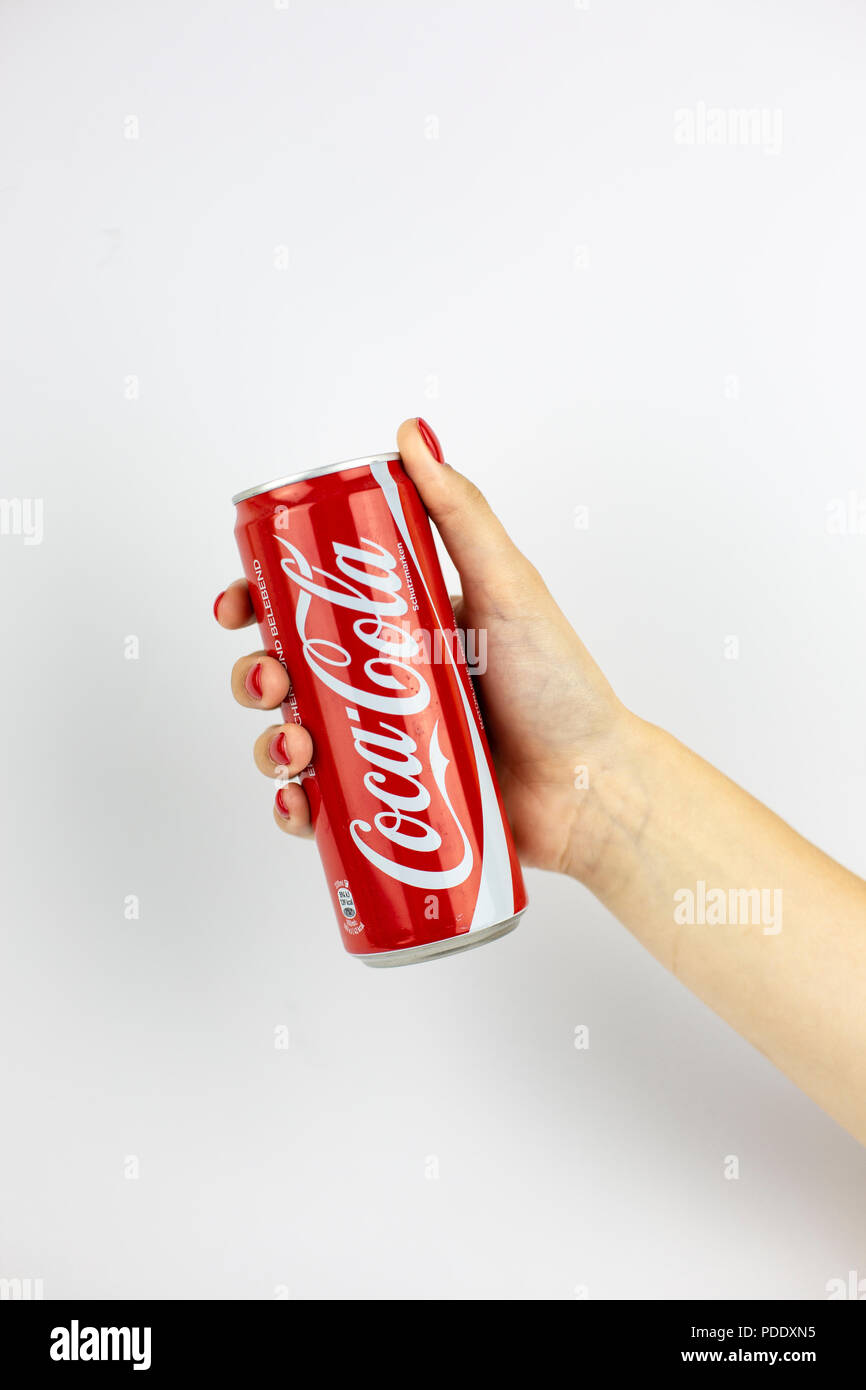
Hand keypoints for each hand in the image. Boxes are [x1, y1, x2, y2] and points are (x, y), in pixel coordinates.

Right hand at [213, 416, 633, 881]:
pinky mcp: (389, 800)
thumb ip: (460, 514)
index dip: (261, 600)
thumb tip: (410, 433)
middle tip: (270, 679)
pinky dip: (295, 807)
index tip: (237, 604)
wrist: (590, 787)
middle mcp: (385, 682)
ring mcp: (384, 744)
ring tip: (294, 749)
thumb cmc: (559, 686)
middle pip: (289, 670)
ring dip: (270, 743)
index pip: (312, 603)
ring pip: (295, 738)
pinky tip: (298, 803)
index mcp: (402, 624)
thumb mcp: (508, 587)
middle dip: (256, 674)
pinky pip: (323, 803)